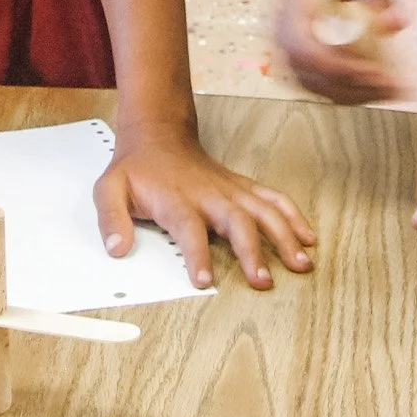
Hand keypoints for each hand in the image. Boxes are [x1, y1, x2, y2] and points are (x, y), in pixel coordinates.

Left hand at [95, 122, 315, 289]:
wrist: (157, 135)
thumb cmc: (135, 169)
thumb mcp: (108, 190)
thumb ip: (110, 220)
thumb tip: (117, 249)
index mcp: (176, 199)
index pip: (188, 228)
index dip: (196, 255)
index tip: (204, 281)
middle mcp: (209, 195)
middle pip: (236, 221)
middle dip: (251, 251)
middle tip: (262, 281)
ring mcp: (230, 190)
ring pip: (263, 211)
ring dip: (283, 236)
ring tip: (300, 263)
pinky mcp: (242, 188)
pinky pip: (273, 199)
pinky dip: (293, 216)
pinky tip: (308, 237)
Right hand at [277, 0, 406, 102]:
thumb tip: (394, 25)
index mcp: (293, 5)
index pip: (306, 48)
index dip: (339, 67)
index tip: (374, 73)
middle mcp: (281, 29)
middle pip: (310, 74)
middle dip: (353, 89)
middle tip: (392, 89)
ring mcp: (283, 44)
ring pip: (312, 83)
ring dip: (350, 94)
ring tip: (389, 92)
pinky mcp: (293, 54)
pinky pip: (313, 82)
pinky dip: (342, 91)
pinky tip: (371, 90)